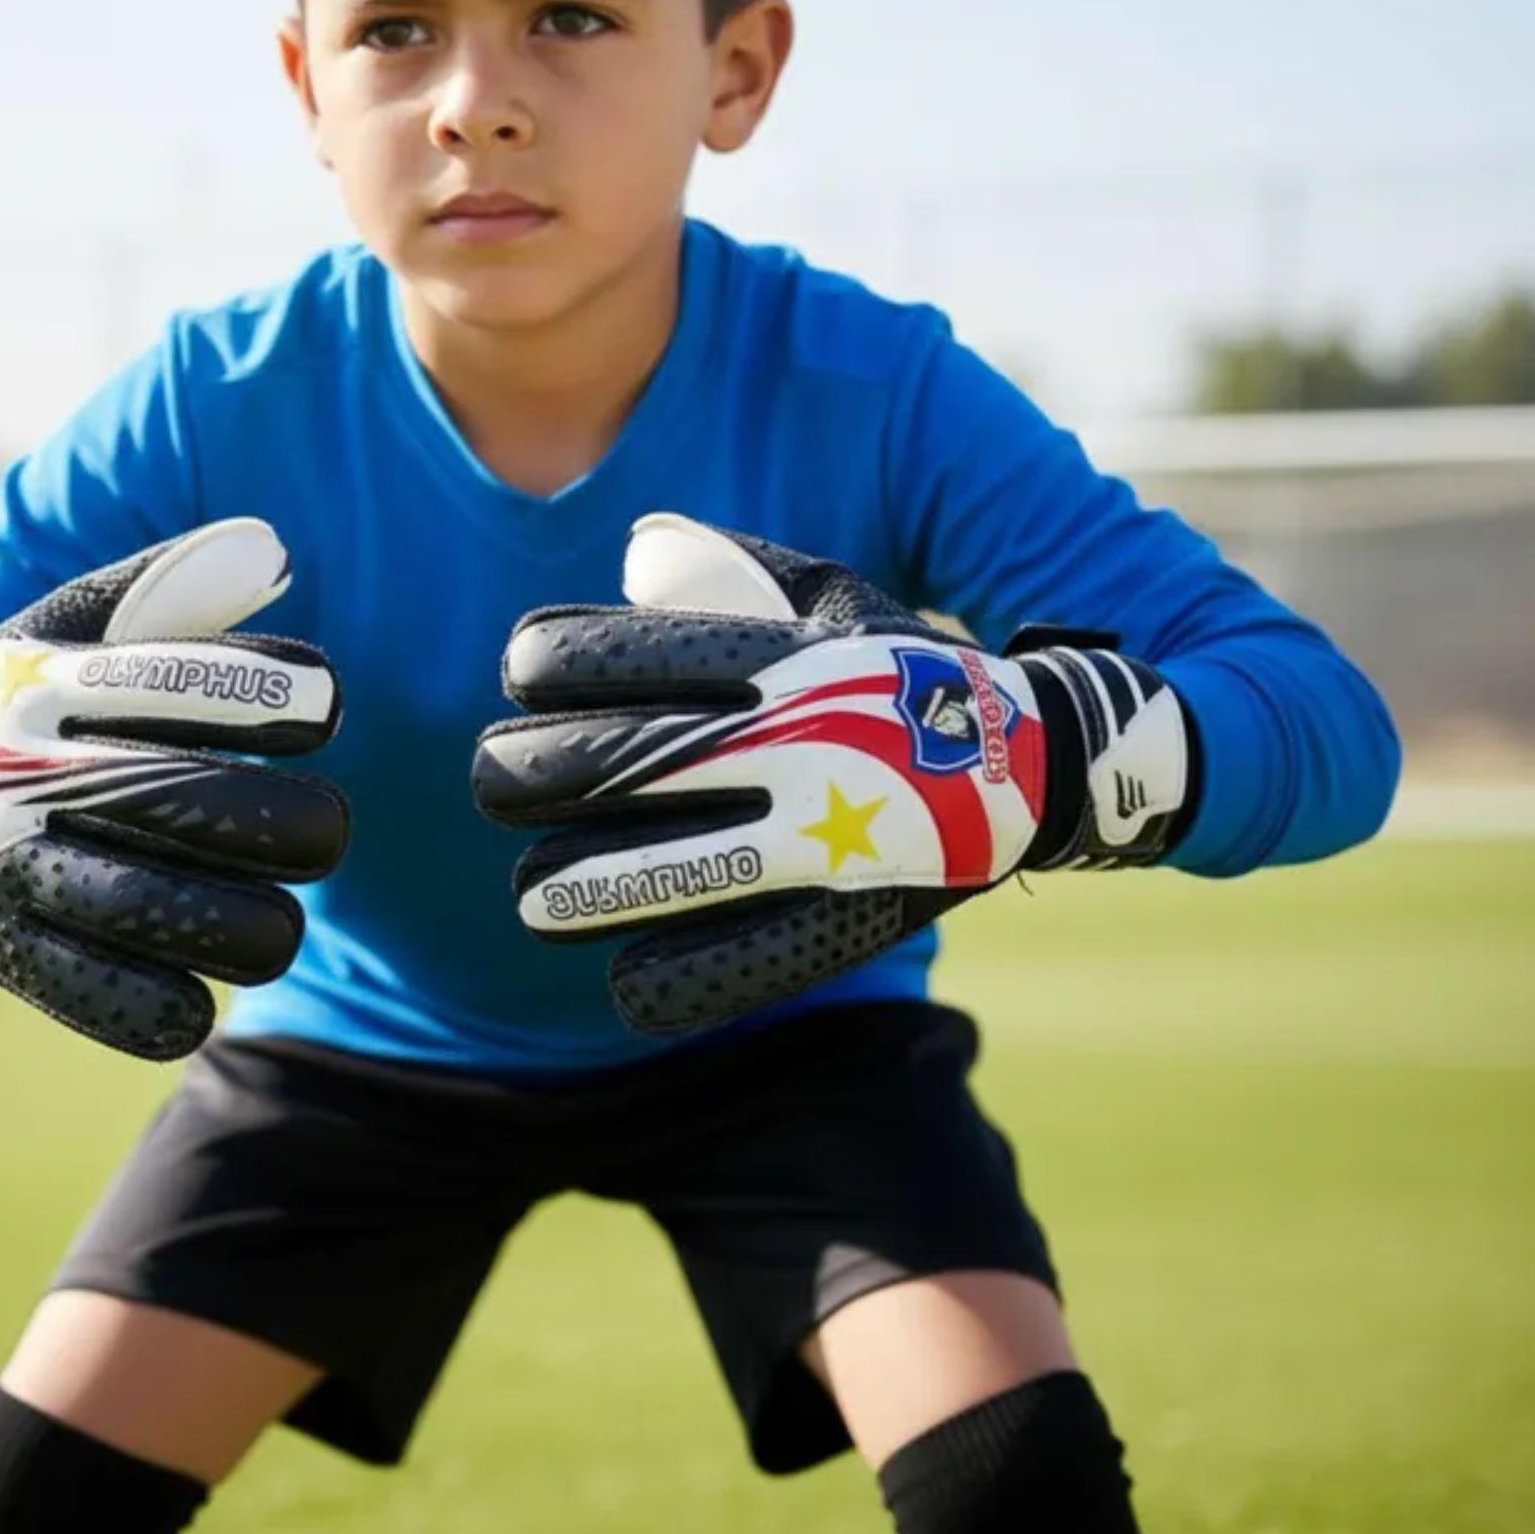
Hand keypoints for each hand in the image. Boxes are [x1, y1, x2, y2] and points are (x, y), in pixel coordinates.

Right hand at [0, 519, 347, 1059]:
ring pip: (168, 914)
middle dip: (291, 823)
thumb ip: (176, 587)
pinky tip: (203, 987)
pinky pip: (112, 1001)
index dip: (267, 697)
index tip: (328, 709)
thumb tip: (268, 548)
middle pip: (191, 803)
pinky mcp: (6, 952)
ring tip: (280, 918)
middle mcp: (28, 773)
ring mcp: (10, 869)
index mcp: (54, 684)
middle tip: (328, 829)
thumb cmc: (28, 694)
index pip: (175, 684)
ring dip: (256, 926)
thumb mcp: (77, 623)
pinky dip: (173, 1005)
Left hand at [472, 516, 1192, 1036]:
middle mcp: (795, 740)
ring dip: (586, 887)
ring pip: (677, 867)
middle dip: (540, 773)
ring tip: (528, 900)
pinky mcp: (852, 911)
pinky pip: (751, 958)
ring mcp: (824, 831)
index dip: (561, 660)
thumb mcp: (833, 599)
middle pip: (634, 761)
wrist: (1041, 758)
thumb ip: (733, 572)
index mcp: (784, 658)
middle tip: (494, 782)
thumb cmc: (904, 672)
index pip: (644, 652)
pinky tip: (620, 982)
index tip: (520, 672)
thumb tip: (636, 551)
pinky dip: (680, 977)